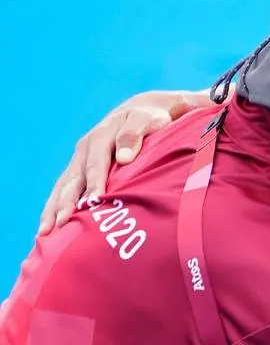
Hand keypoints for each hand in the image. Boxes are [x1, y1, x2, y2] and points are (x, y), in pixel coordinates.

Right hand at [38, 89, 211, 234]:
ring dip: (53, 209)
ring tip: (44, 233)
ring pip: (63, 187)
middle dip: (64, 203)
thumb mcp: (147, 120)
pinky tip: (50, 226)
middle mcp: (85, 150)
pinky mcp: (80, 169)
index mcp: (101, 138)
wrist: (143, 111)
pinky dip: (55, 206)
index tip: (92, 202)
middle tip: (59, 225)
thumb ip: (135, 134)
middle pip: (73, 180)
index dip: (94, 183)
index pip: (97, 165)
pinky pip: (64, 190)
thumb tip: (125, 157)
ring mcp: (80, 160)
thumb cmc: (150, 119)